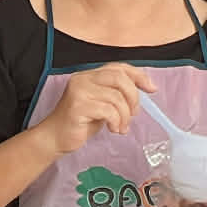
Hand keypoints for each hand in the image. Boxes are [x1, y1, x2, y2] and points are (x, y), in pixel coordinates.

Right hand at [33, 63, 154, 156]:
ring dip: (124, 116)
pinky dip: (116, 121)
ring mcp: (79, 91)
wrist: (55, 138)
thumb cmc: (79, 123)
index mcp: (89, 75)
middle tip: (133, 115)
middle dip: (133, 98)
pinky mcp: (78, 106)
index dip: (138, 76)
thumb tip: (143, 90)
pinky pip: (108, 111)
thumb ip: (116, 94)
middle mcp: (82, 78)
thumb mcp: (102, 104)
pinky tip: (113, 129)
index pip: (119, 67)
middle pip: (119, 78)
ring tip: (120, 127)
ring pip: (116, 97)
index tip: (152, 89)